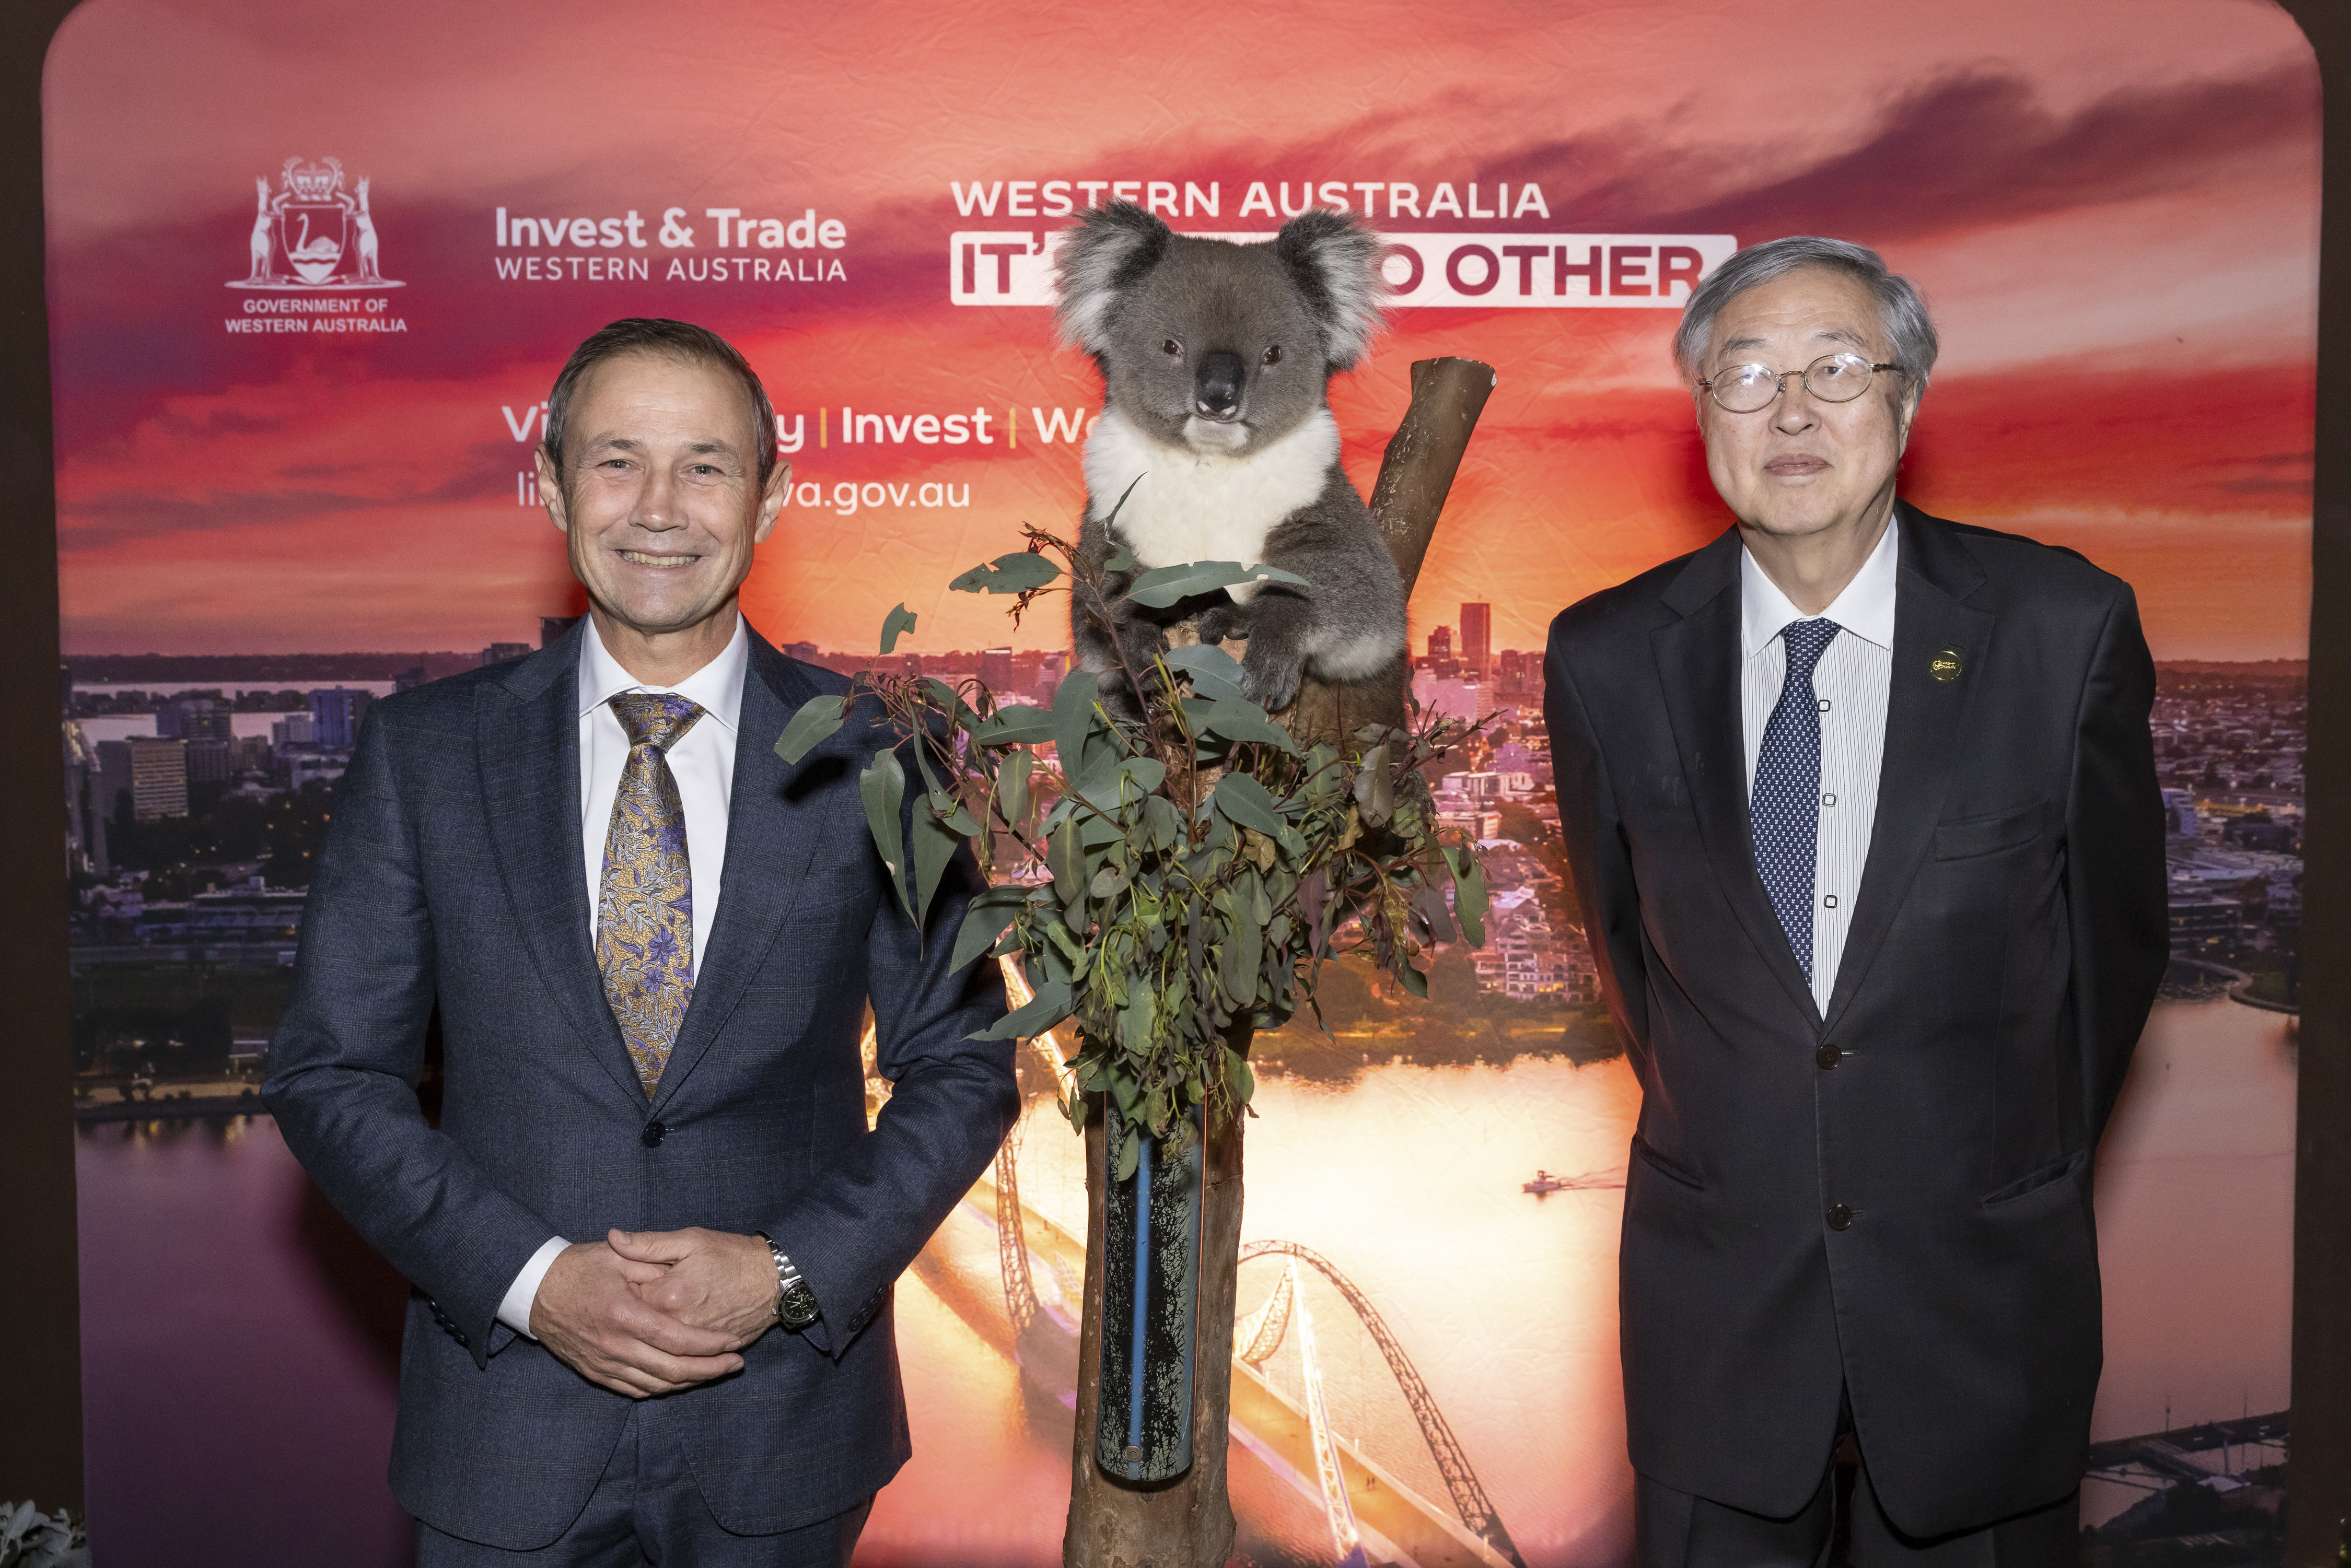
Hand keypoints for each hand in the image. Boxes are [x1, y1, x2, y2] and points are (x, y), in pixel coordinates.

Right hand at [530, 1238, 744, 1397]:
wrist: (534, 1291)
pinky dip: (663, 1388)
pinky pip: (635, 1389)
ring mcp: (604, 1364)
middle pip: (672, 1370)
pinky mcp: (595, 1373)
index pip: (677, 1339)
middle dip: (710, 1370)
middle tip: (735, 1364)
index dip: (710, 1345)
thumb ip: (653, 1263)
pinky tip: (681, 1380)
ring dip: (690, 1382)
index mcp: (624, 1314)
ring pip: (656, 1386)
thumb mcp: (617, 1256)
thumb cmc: (579, 1268)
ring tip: (716, 1372)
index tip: (733, 1342)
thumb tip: (684, 1274)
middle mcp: (614, 1346)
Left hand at [609, 1227, 780, 1348]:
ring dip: (645, 1345)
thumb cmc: (732, 1255)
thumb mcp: (690, 1240)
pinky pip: (677, 1366)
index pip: (625, 1301)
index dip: (620, 1292)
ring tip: (644, 1330)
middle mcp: (677, 1325)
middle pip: (637, 1331)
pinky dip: (665, 1364)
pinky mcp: (706, 1355)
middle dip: (631, 1321)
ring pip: (656, 1353)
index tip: (619, 1284)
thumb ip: (649, 1243)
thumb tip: (613, 1237)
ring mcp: (692, 1344)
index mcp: (667, 1295)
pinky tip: (659, 1353)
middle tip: (632, 1306)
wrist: (773, 1280)